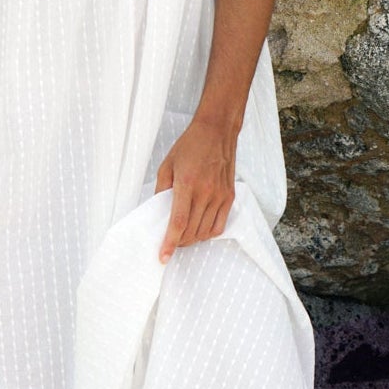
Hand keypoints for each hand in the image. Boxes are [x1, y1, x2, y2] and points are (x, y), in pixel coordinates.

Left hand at [154, 117, 235, 260]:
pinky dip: (208, 233)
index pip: (178, 222)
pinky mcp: (230, 196)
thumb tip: (159, 211)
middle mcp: (206, 192)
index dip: (169, 243)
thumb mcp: (167, 165)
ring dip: (192, 239)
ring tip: (183, 235)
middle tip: (170, 241)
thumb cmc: (190, 146)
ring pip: (205, 232)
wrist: (217, 131)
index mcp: (187, 184)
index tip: (163, 257)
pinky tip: (199, 229)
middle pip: (191, 231)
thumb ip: (161, 190)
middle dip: (178, 242)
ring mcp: (220, 196)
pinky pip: (220, 225)